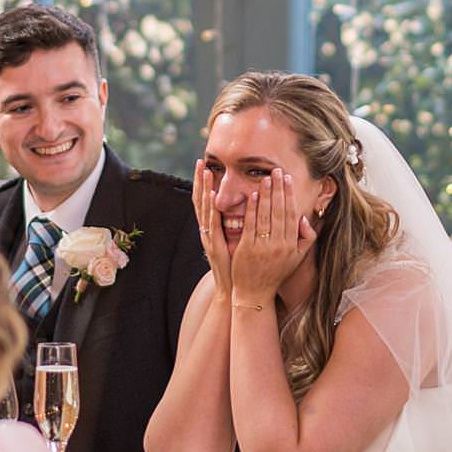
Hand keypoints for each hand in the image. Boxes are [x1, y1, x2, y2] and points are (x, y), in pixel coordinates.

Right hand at [193, 160, 232, 293]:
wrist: (238, 289)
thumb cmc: (244, 267)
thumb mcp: (242, 241)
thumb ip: (244, 224)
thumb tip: (252, 207)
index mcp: (215, 229)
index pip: (208, 201)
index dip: (206, 184)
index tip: (207, 165)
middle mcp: (209, 230)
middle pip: (201, 200)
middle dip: (200, 181)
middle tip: (200, 161)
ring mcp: (210, 238)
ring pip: (204, 209)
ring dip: (203, 190)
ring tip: (204, 172)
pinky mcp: (215, 245)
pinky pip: (212, 225)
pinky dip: (210, 210)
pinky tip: (210, 197)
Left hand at [229, 169, 315, 305]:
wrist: (255, 294)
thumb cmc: (275, 273)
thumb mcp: (296, 258)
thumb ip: (305, 239)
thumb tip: (306, 219)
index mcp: (291, 245)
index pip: (292, 214)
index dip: (290, 195)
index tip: (288, 179)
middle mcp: (279, 245)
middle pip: (280, 211)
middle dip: (279, 189)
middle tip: (277, 170)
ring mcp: (263, 247)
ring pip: (266, 216)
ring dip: (266, 195)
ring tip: (266, 178)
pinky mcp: (248, 249)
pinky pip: (251, 225)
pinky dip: (252, 210)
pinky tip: (252, 195)